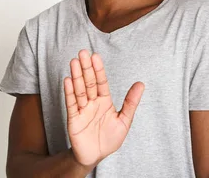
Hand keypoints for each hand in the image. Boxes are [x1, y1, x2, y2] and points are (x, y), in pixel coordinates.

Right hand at [63, 49, 144, 167]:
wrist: (96, 156)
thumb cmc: (110, 139)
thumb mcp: (124, 121)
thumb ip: (131, 102)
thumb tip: (141, 84)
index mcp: (104, 101)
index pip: (101, 82)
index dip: (98, 69)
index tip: (95, 56)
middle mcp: (92, 102)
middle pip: (89, 82)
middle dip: (86, 68)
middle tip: (82, 53)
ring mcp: (82, 110)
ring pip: (79, 90)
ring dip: (76, 76)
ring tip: (74, 62)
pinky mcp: (73, 119)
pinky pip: (71, 104)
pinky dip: (69, 93)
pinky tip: (67, 81)